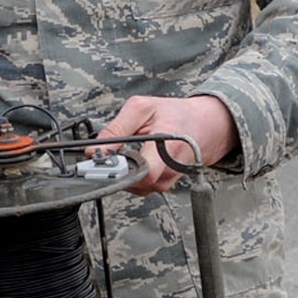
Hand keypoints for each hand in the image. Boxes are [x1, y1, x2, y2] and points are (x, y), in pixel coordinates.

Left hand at [97, 95, 237, 193]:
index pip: (145, 173)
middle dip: (120, 172)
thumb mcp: (142, 108)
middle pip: (139, 184)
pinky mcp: (168, 183)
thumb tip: (94, 150)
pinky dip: (135, 177)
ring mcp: (171, 178)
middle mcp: (172, 167)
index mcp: (168, 145)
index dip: (121, 171)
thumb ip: (116, 129)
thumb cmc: (175, 114)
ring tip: (126, 155)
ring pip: (140, 188)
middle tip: (111, 157)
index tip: (104, 161)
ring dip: (127, 175)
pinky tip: (134, 162)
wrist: (203, 123)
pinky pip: (146, 187)